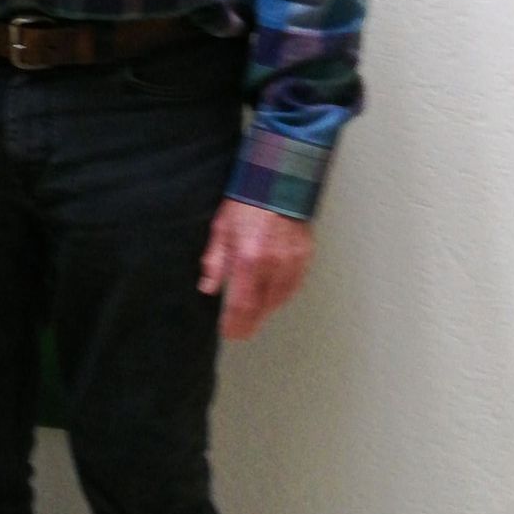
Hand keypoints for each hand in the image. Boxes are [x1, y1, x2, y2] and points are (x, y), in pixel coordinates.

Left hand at [199, 200, 314, 341]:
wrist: (279, 180)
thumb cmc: (249, 201)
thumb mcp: (222, 229)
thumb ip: (215, 262)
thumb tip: (209, 287)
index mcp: (249, 258)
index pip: (242, 304)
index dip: (235, 324)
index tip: (229, 333)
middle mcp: (273, 264)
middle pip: (262, 307)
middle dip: (249, 323)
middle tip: (240, 331)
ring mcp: (292, 261)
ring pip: (280, 299)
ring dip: (265, 310)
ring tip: (253, 315)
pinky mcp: (304, 256)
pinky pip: (293, 286)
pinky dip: (282, 295)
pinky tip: (272, 296)